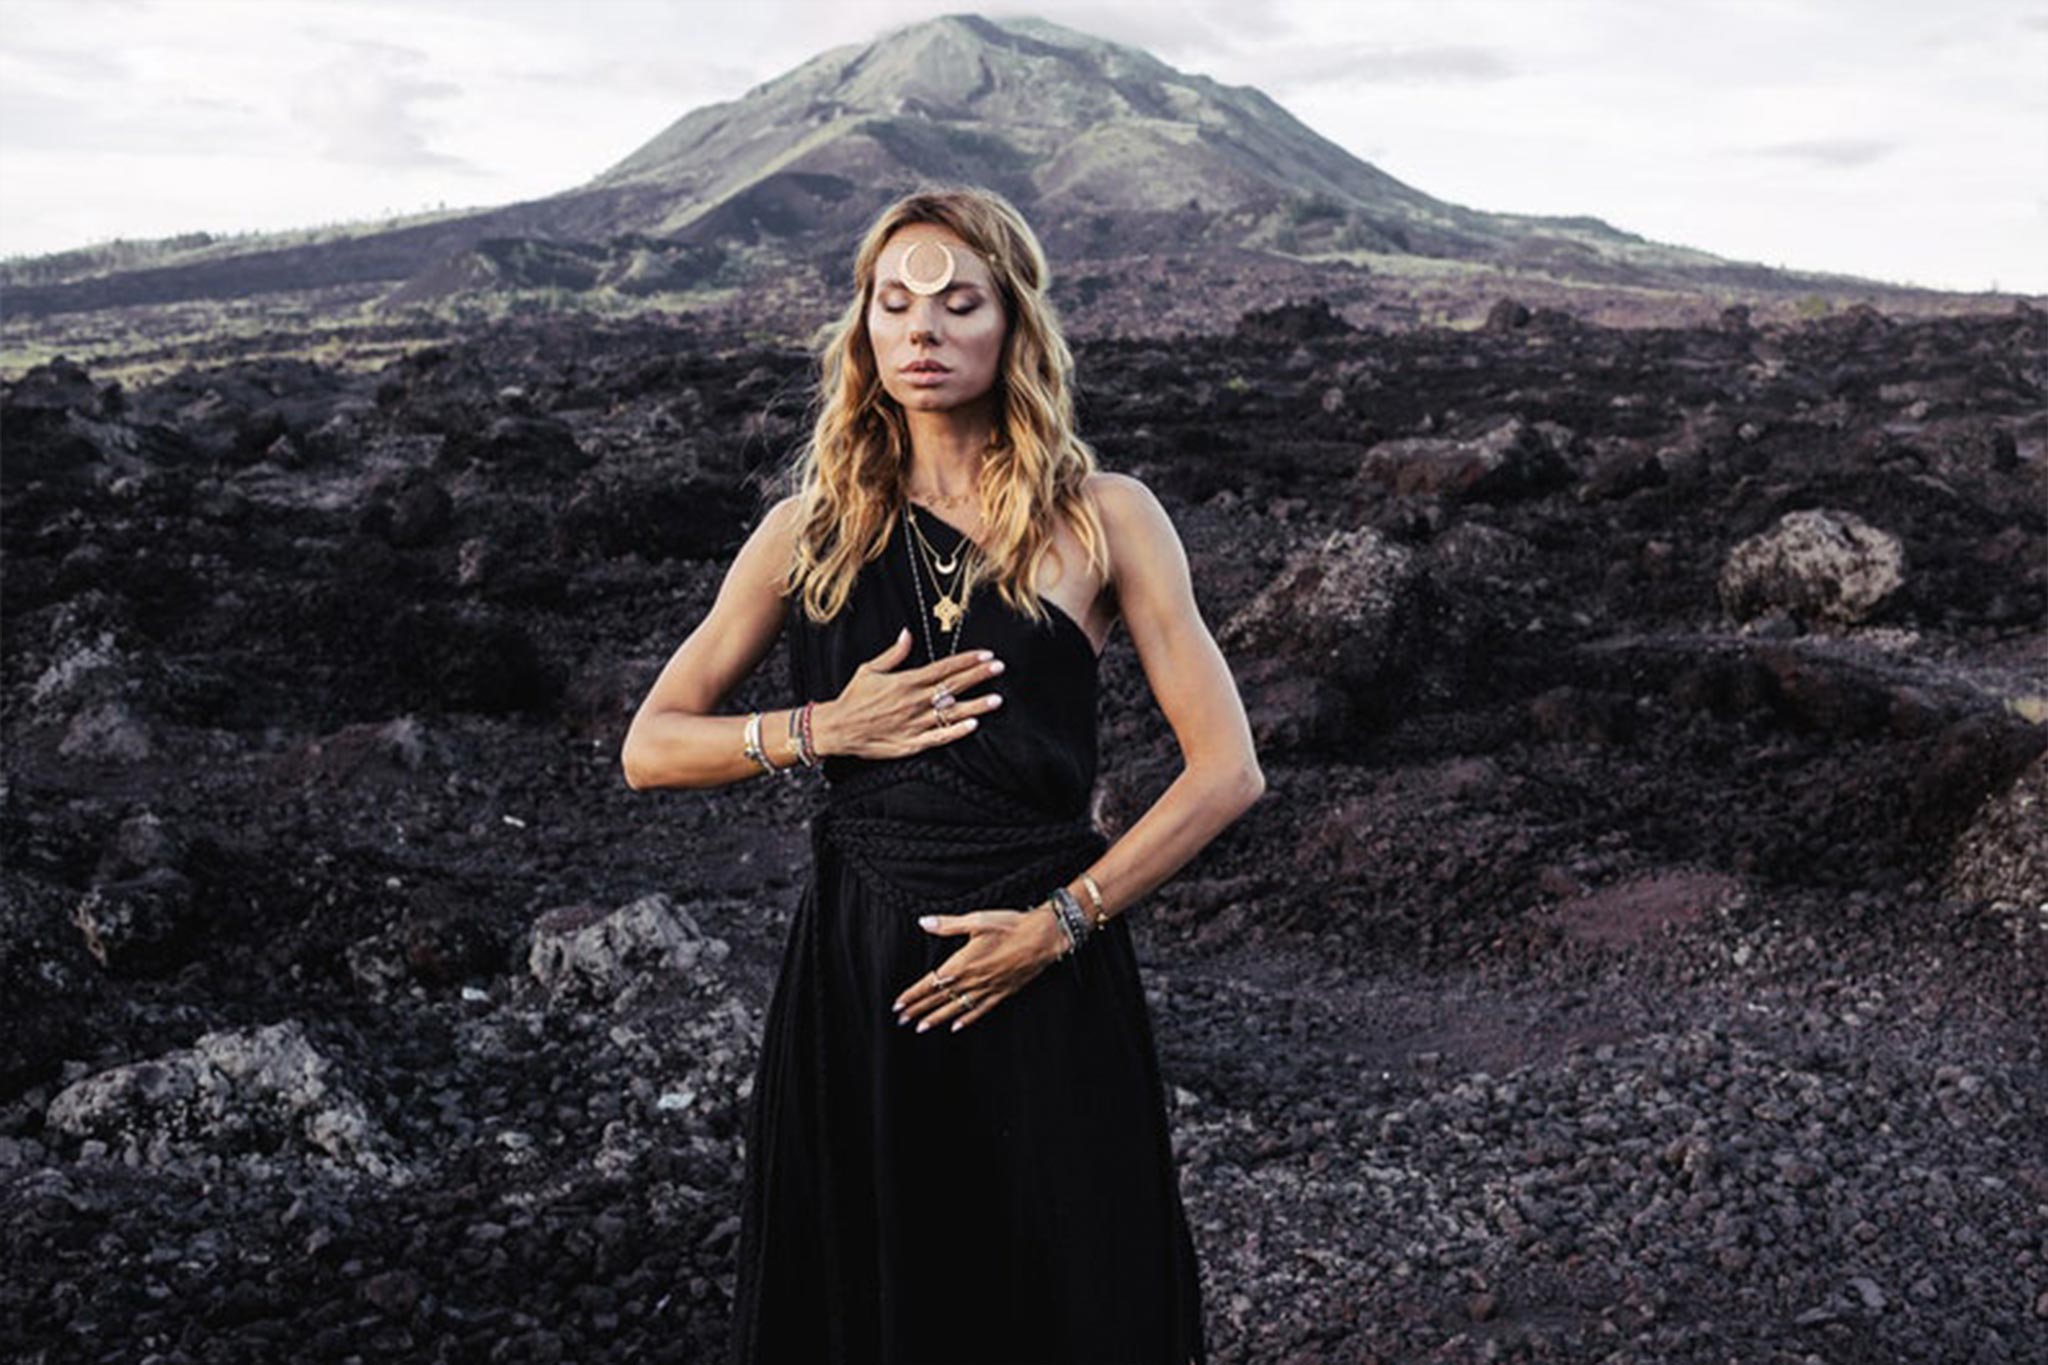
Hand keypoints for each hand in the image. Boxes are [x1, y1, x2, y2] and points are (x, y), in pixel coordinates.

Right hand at [813, 628, 1004, 759]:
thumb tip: (908, 634)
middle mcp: (914, 701)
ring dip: (976, 705)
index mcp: (906, 682)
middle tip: (999, 668)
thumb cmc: (853, 698)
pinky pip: (939, 737)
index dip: (968, 660)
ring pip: (952, 712)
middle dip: (979, 676)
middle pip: (954, 685)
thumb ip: (893, 654)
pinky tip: (973, 725)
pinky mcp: (912, 743)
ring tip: (997, 699)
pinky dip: (957, 731)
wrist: (838, 728)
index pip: (944, 668)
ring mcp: (915, 723)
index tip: (986, 655)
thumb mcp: (869, 669)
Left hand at [893, 904, 1066, 1032]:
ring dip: (936, 1018)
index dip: (913, 994)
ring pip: (956, 1008)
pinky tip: (956, 1027)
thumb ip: (948, 924)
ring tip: (921, 1028)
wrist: (1043, 937)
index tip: (898, 1004)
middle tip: (901, 1020)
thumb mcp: (976, 920)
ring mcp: (987, 989)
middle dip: (918, 1009)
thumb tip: (924, 922)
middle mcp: (972, 980)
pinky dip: (967, 1019)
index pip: (930, 983)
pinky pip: (980, 1010)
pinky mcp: (1002, 992)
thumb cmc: (1009, 926)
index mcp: (962, 963)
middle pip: (939, 998)